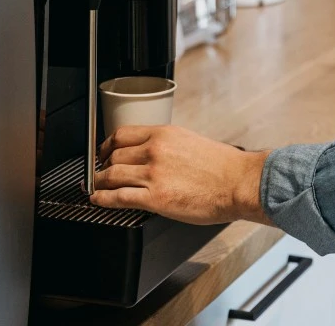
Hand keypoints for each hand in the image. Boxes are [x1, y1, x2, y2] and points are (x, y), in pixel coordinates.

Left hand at [89, 124, 273, 226]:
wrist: (239, 183)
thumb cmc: (223, 167)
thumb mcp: (191, 143)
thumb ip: (168, 147)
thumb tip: (152, 157)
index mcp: (165, 134)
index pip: (122, 134)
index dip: (106, 145)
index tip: (103, 152)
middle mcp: (155, 150)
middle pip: (113, 154)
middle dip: (101, 165)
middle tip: (98, 173)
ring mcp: (153, 174)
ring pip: (110, 175)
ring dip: (98, 182)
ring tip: (95, 188)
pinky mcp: (155, 198)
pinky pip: (117, 197)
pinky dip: (102, 199)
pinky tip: (98, 201)